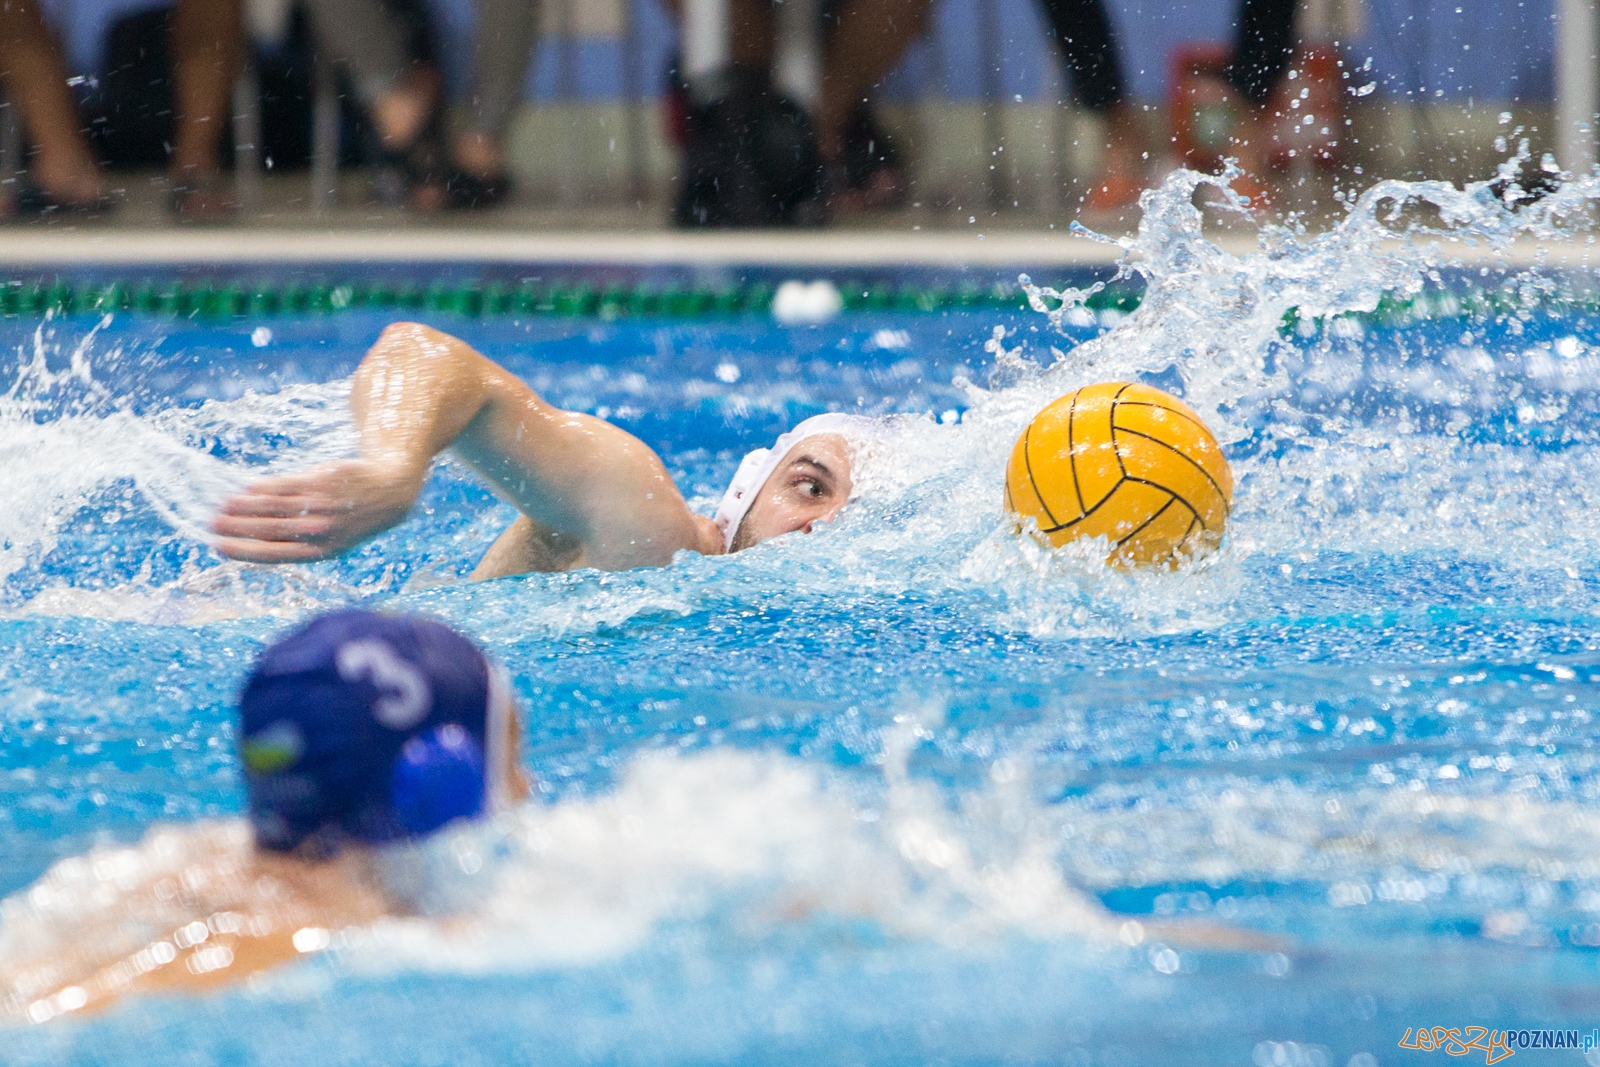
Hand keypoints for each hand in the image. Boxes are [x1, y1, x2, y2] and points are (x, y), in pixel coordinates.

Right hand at [211, 460, 421, 562]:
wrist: (389, 492)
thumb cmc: (351, 520)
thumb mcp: (332, 540)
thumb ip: (298, 541)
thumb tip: (254, 540)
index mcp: (322, 551)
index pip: (275, 554)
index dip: (245, 551)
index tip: (219, 547)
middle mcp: (321, 530)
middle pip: (270, 529)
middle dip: (237, 527)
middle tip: (212, 523)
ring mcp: (321, 505)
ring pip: (273, 506)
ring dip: (243, 506)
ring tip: (223, 505)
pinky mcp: (322, 482)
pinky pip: (285, 486)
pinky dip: (262, 488)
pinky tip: (246, 488)